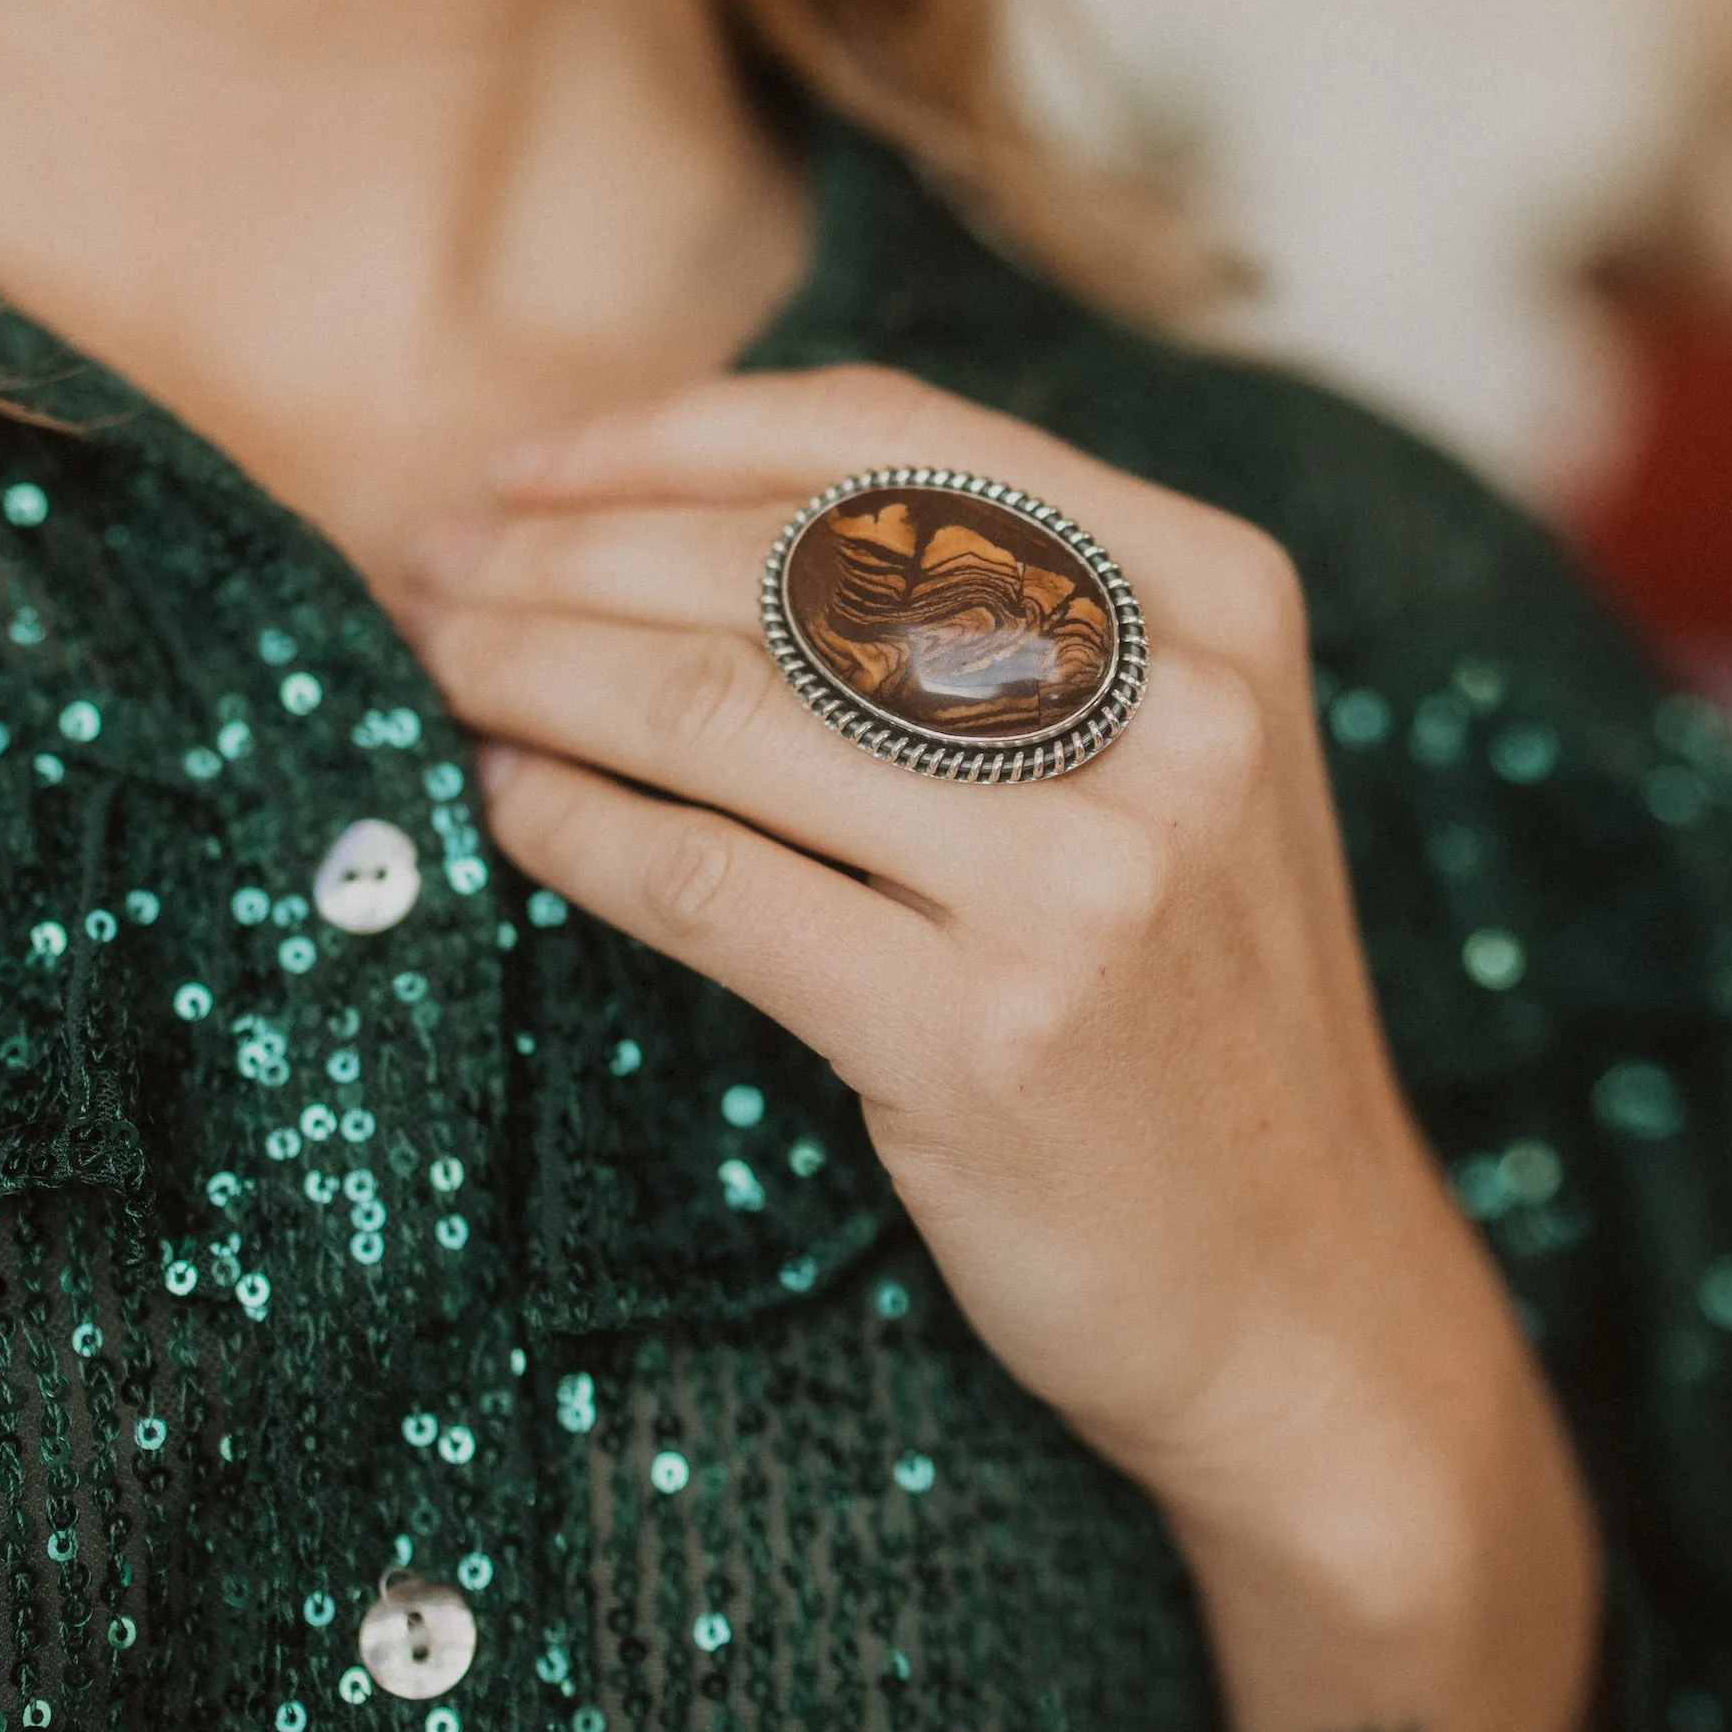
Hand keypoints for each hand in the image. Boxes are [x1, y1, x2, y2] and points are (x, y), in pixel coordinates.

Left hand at [411, 363, 1528, 1554]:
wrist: (1308, 1295)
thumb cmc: (1191, 1006)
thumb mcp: (1168, 762)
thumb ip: (993, 622)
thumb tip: (672, 502)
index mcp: (1212, 597)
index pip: (890, 439)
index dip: (670, 435)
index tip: (524, 471)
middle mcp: (1170, 708)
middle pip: (783, 560)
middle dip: (563, 552)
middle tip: (424, 567)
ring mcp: (1087, 874)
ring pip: (724, 708)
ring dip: (534, 671)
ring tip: (430, 662)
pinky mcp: (990, 1032)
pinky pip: (713, 885)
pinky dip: (576, 827)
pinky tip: (501, 804)